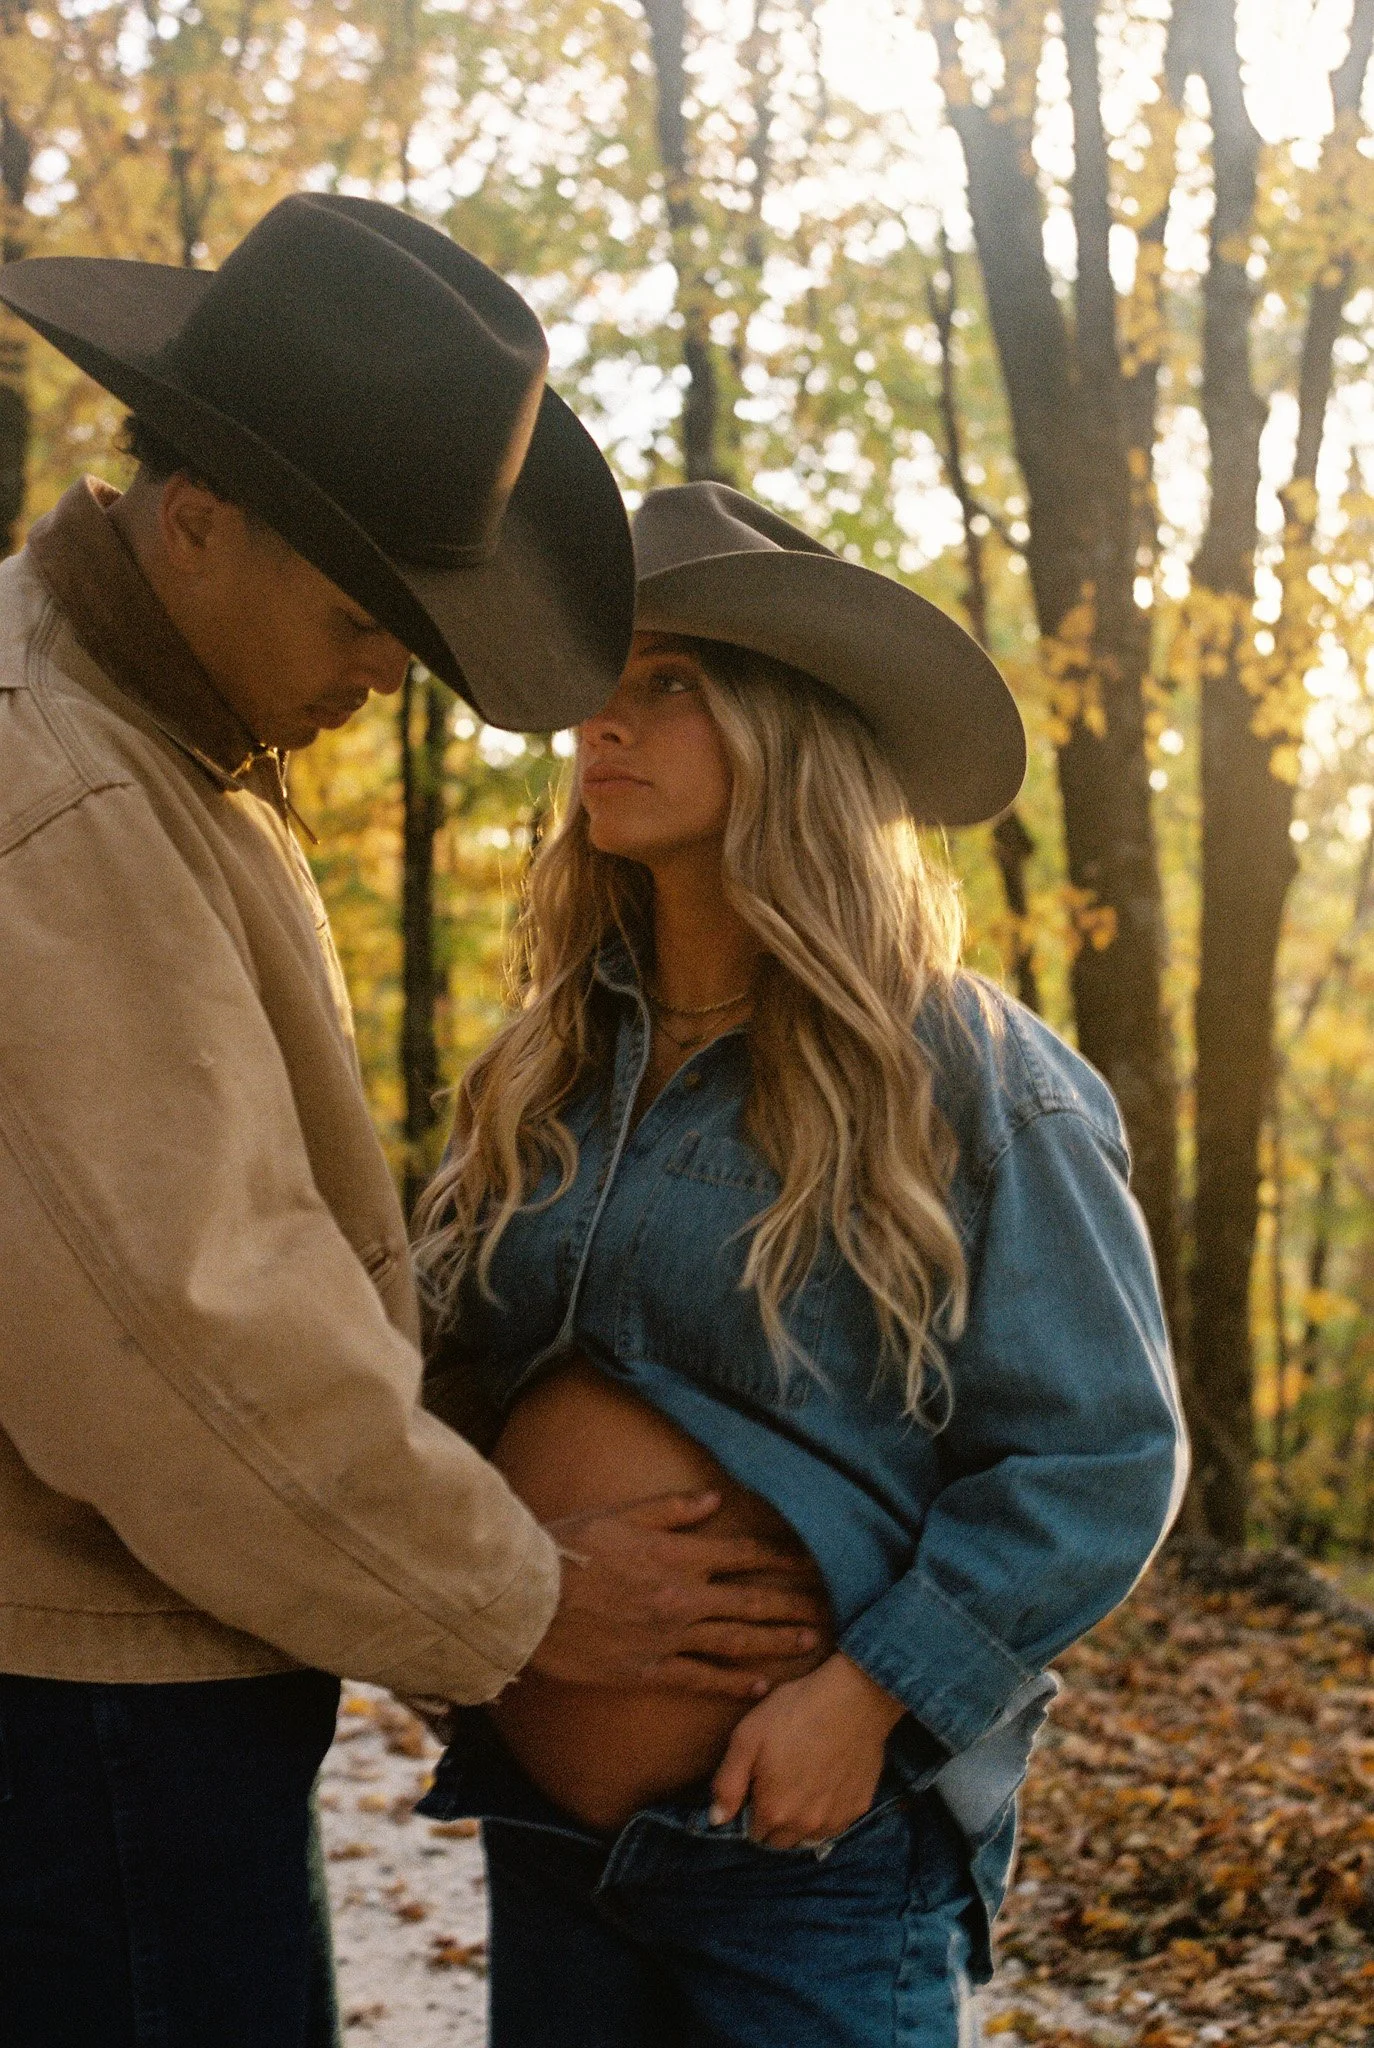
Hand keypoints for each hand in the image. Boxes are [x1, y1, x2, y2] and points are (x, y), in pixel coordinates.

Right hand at [528, 1489, 830, 1697]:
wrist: (531, 1601)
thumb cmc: (570, 1548)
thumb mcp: (622, 1515)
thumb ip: (673, 1509)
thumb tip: (716, 1499)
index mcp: (679, 1555)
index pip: (744, 1554)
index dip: (781, 1558)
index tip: (811, 1562)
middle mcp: (684, 1597)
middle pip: (752, 1601)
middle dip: (792, 1603)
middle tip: (829, 1609)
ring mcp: (670, 1637)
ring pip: (736, 1642)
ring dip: (776, 1642)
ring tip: (809, 1644)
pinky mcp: (650, 1670)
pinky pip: (702, 1679)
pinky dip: (734, 1684)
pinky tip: (761, 1685)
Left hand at [708, 1652, 905, 1848]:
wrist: (853, 1698)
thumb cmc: (795, 1712)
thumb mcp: (747, 1738)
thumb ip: (727, 1784)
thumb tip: (717, 1819)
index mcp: (773, 1812)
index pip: (754, 1834)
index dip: (752, 1811)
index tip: (758, 1786)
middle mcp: (804, 1826)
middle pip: (781, 1841)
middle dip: (775, 1821)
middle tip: (780, 1784)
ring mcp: (835, 1820)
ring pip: (808, 1837)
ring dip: (801, 1822)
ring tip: (803, 1784)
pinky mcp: (858, 1808)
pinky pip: (835, 1825)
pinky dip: (828, 1813)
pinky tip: (827, 1782)